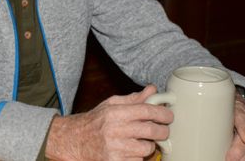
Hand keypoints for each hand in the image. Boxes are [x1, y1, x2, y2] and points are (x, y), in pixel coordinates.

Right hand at [45, 85, 172, 160]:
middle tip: (163, 130)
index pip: (146, 110)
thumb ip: (133, 99)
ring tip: (140, 141)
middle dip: (163, 131)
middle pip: (151, 131)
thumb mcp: (111, 105)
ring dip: (148, 145)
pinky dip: (138, 157)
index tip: (169, 116)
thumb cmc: (95, 122)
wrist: (75, 141)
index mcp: (115, 112)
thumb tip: (152, 90)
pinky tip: (130, 151)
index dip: (162, 113)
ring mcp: (115, 148)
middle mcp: (115, 130)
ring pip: (147, 148)